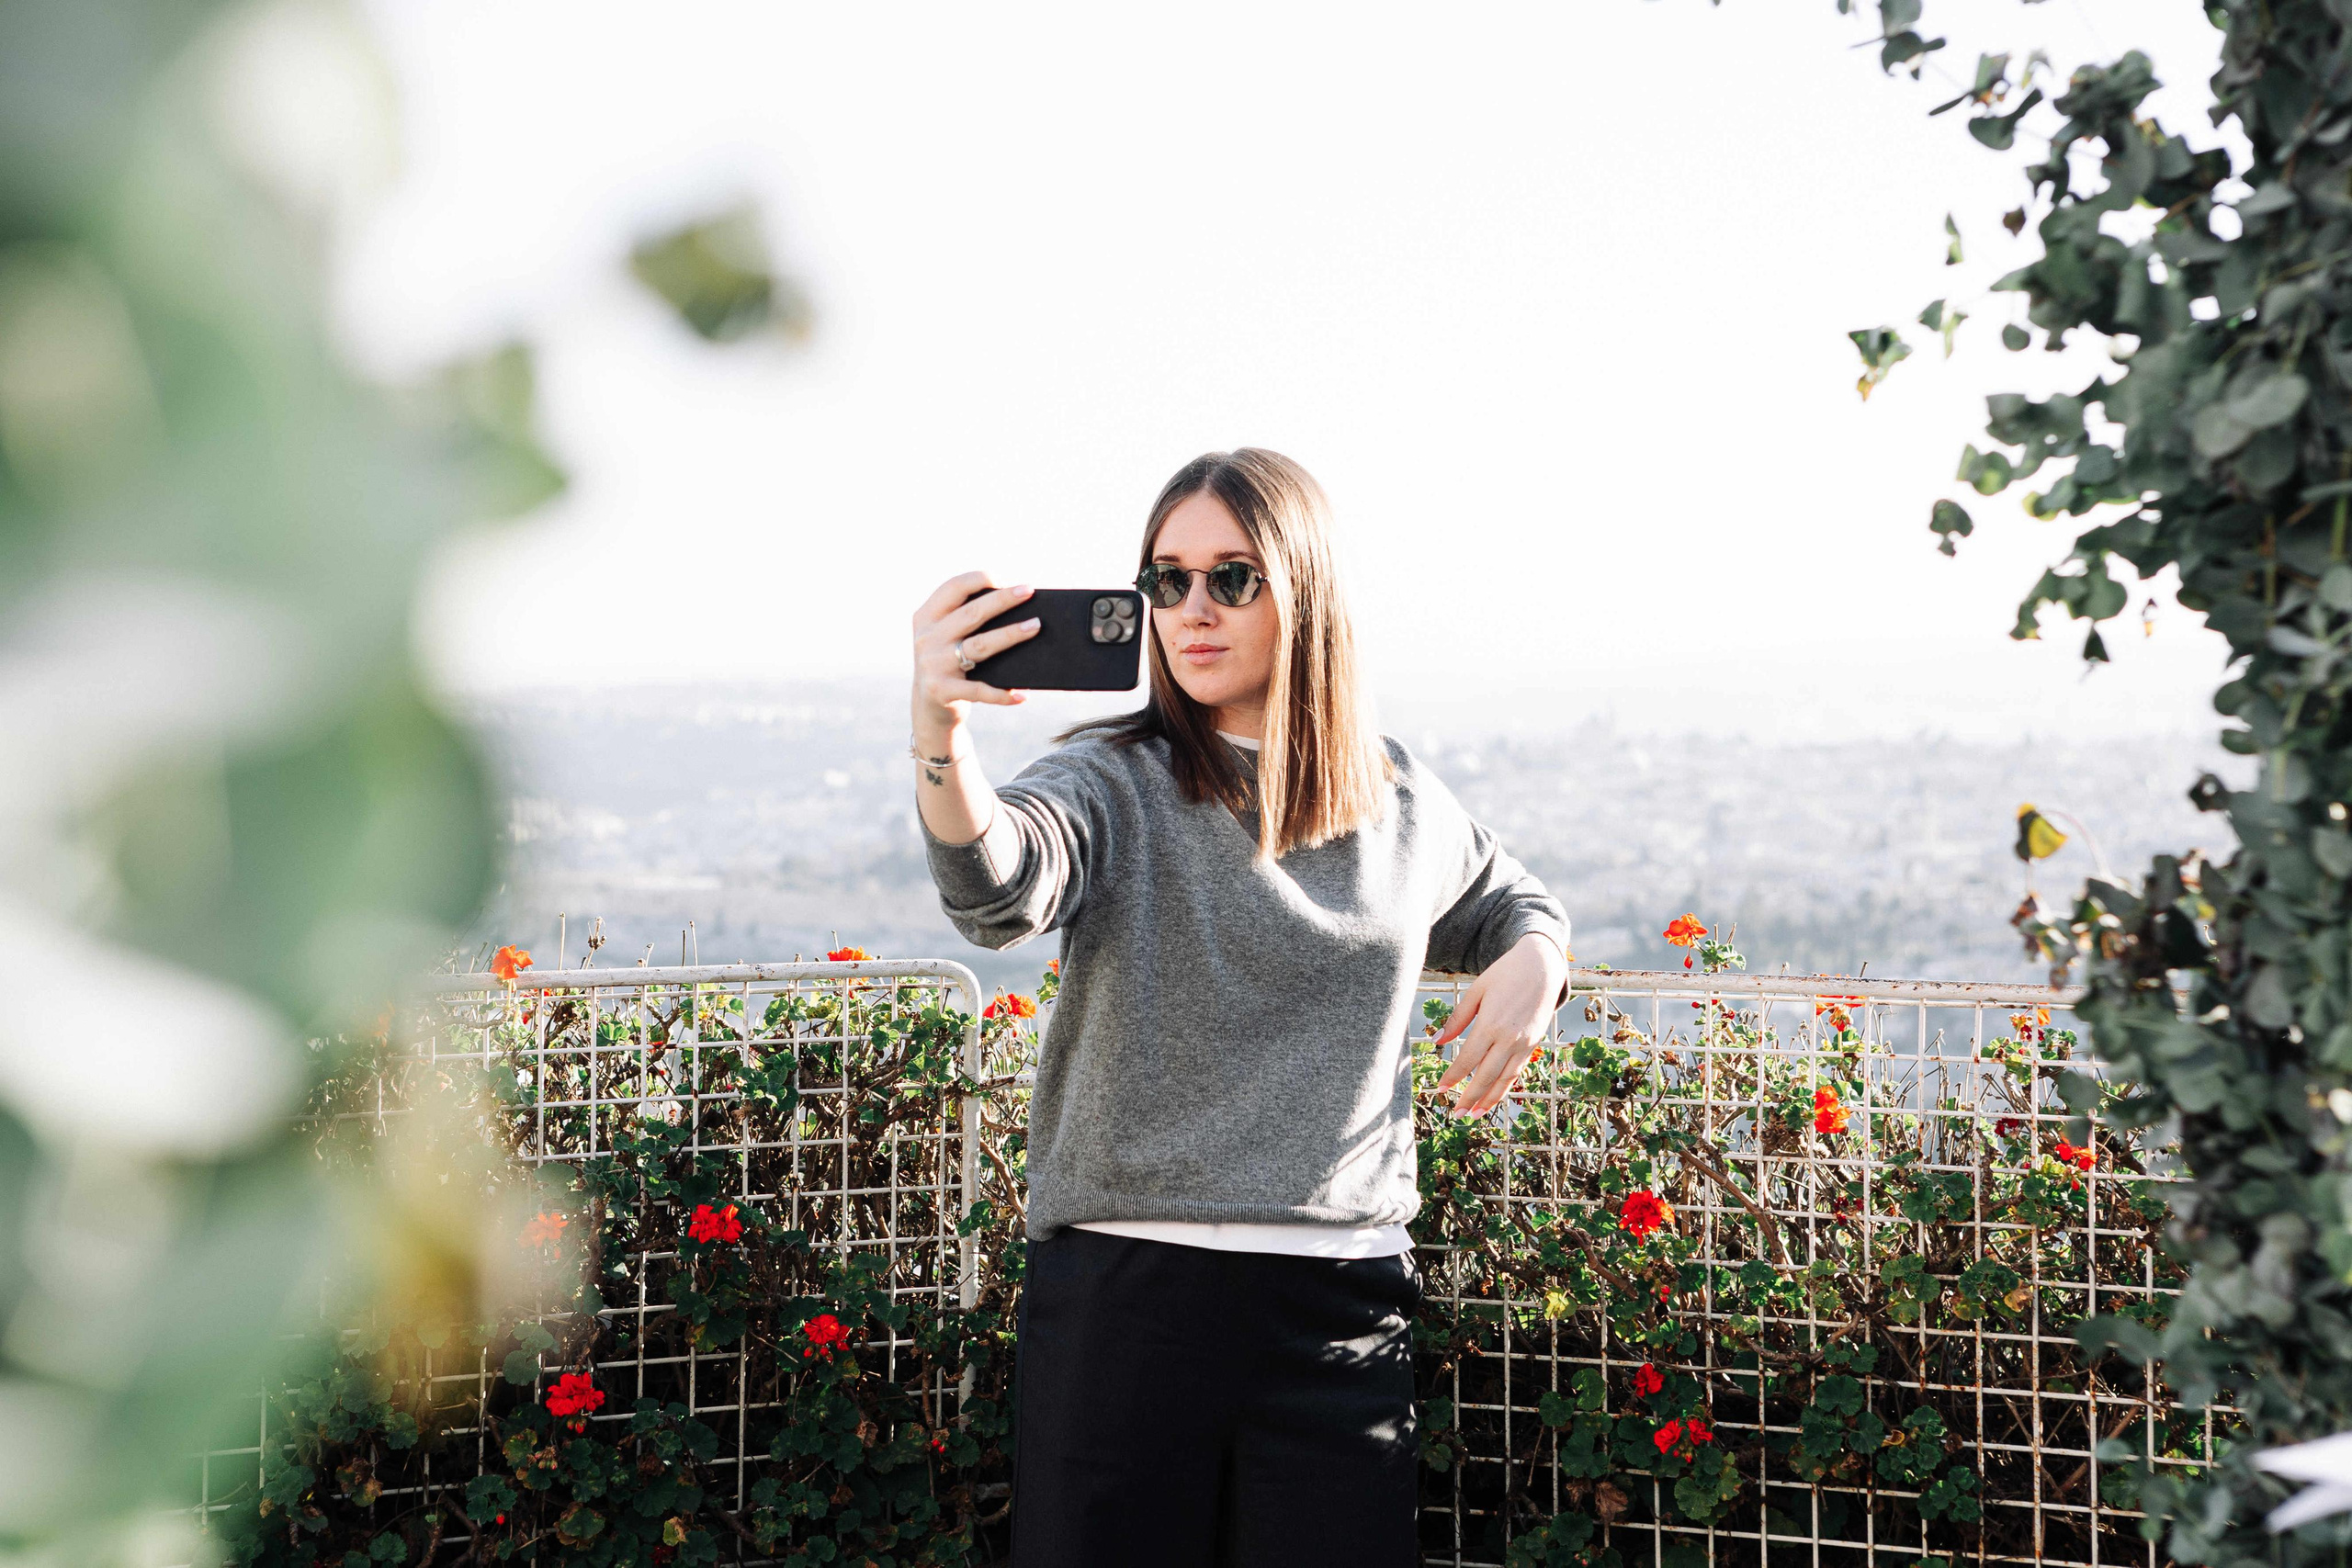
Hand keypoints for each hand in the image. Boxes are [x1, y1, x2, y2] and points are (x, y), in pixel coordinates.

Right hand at [911, 572, 1039, 751]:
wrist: (929, 708)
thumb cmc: (948, 664)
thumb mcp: (945, 636)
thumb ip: (965, 620)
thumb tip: (1016, 606)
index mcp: (927, 617)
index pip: (953, 588)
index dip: (978, 579)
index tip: (1003, 578)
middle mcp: (927, 638)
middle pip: (972, 613)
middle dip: (1003, 599)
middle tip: (1029, 591)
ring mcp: (933, 664)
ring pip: (979, 645)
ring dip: (1010, 635)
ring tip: (1035, 626)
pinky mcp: (942, 691)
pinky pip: (979, 690)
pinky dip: (1002, 694)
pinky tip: (1023, 694)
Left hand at [1430, 933, 1570, 1117]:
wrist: (1542, 966)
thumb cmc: (1504, 974)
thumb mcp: (1476, 991)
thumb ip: (1457, 1018)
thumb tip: (1438, 1040)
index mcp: (1491, 1024)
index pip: (1468, 1058)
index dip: (1453, 1076)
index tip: (1440, 1089)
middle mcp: (1509, 1038)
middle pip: (1486, 1075)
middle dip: (1470, 1097)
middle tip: (1456, 1115)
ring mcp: (1524, 1043)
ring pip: (1505, 1079)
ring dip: (1490, 1099)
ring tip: (1475, 1115)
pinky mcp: (1533, 1043)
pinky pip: (1518, 1070)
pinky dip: (1506, 1086)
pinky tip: (1495, 1096)